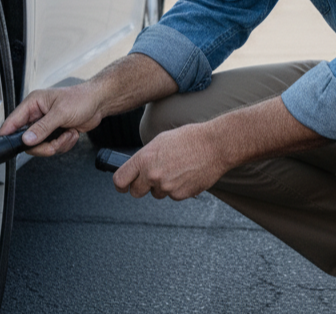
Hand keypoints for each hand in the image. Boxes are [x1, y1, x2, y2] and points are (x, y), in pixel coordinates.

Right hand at [0, 84, 101, 156]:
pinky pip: (53, 147)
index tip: (6, 146)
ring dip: (57, 144)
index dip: (7, 134)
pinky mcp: (55, 132)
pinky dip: (64, 144)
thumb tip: (27, 139)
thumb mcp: (61, 112)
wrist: (98, 103)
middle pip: (27, 140)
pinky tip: (71, 134)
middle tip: (54, 144)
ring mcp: (46, 125)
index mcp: (33, 104)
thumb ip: (43, 127)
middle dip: (43, 145)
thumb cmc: (81, 98)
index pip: (13, 121)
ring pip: (41, 146)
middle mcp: (37, 114)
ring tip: (67, 134)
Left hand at [113, 124, 227, 200]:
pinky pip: (172, 195)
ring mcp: (166, 187)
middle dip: (141, 187)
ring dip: (162, 186)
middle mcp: (152, 174)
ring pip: (157, 193)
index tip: (123, 186)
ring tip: (176, 169)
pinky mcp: (180, 195)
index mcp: (144, 158)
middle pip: (136, 192)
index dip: (120, 185)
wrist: (214, 146)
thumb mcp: (161, 141)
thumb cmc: (189, 139)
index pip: (120, 179)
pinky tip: (186, 174)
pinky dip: (177, 188)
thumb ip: (146, 157)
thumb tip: (138, 168)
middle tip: (151, 178)